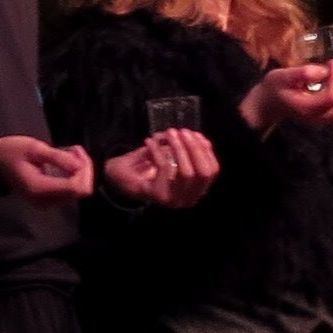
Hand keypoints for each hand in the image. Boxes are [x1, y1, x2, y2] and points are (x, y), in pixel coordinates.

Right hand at [0, 134, 94, 202]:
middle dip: (83, 168)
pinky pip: (70, 191)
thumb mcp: (34, 148)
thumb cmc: (12, 152)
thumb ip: (58, 157)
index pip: (77, 187)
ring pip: (78, 191)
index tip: (75, 151)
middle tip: (73, 149)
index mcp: (40, 189)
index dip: (84, 169)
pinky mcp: (49, 201)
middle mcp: (45, 201)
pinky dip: (73, 176)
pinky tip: (64, 162)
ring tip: (67, 153)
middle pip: (81, 190)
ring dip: (79, 171)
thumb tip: (80, 165)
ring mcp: (47, 203)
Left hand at [102, 127, 218, 208]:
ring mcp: (174, 201)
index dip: (206, 151)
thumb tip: (204, 141)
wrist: (120, 178)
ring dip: (179, 148)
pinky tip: (149, 141)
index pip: (212, 171)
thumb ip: (189, 150)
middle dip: (194, 148)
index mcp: (197, 191)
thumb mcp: (171, 156)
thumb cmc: (148, 166)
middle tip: (181, 131)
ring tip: (169, 133)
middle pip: (202, 172)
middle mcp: (189, 200)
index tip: (196, 134)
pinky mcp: (158, 196)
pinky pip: (165, 169)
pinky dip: (158, 151)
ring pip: (186, 172)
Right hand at [246, 60, 332, 129]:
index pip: (332, 98)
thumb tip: (324, 71)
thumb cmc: (275, 87)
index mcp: (306, 108)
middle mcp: (317, 118)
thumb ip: (303, 73)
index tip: (332, 63)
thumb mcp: (283, 75)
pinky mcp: (327, 116)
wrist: (269, 102)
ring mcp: (323, 120)